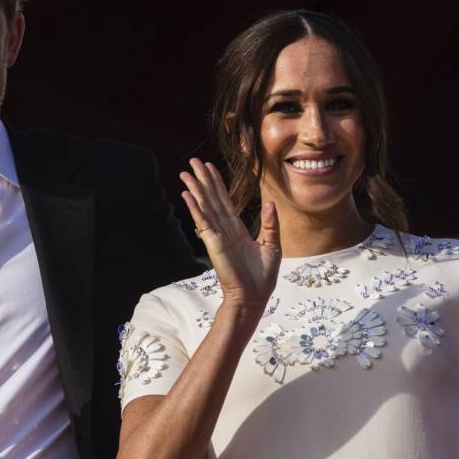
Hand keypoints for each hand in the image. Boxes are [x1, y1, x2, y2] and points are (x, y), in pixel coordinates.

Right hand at [179, 159, 280, 308]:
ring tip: (185, 173)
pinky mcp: (214, 244)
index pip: (225, 200)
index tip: (210, 167)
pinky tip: (187, 195)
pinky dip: (195, 208)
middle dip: (203, 179)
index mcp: (237, 229)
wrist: (255, 297)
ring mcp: (218, 236)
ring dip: (195, 189)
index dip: (217, 183)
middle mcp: (225, 229)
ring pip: (205, 206)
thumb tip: (269, 203)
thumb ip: (271, 224)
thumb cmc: (263, 277)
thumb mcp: (273, 246)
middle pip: (211, 198)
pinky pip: (204, 222)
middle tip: (193, 161)